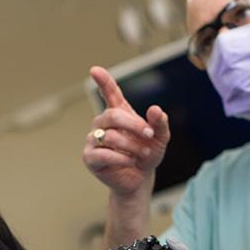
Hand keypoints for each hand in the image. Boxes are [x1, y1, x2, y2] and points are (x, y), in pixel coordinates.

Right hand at [82, 66, 170, 195]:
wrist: (140, 179)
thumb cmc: (147, 154)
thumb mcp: (160, 138)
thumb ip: (160, 123)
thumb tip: (155, 110)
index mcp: (118, 113)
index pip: (109, 92)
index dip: (103, 81)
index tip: (95, 70)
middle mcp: (102, 123)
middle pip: (112, 115)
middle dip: (134, 125)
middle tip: (149, 135)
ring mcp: (93, 140)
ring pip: (110, 137)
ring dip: (132, 146)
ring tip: (142, 153)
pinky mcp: (89, 157)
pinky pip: (103, 154)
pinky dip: (121, 158)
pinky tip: (130, 161)